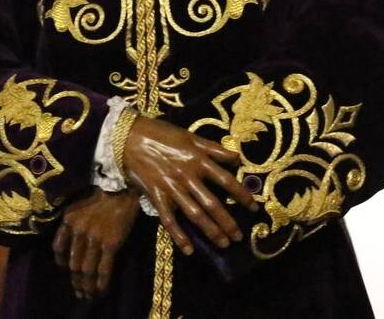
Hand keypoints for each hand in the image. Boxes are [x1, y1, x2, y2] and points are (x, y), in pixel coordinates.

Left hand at [52, 189, 139, 299]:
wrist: (124, 188)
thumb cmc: (103, 195)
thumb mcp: (80, 206)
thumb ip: (73, 223)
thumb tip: (73, 244)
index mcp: (68, 220)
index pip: (58, 248)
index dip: (61, 263)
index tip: (67, 270)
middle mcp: (78, 231)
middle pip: (72, 264)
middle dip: (75, 281)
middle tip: (79, 291)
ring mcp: (94, 238)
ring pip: (86, 270)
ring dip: (87, 286)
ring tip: (89, 295)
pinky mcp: (110, 243)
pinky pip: (103, 269)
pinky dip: (101, 283)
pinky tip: (101, 291)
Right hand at [122, 117, 257, 255]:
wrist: (130, 137)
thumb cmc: (163, 133)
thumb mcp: (192, 136)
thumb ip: (215, 149)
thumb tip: (238, 158)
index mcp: (198, 159)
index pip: (226, 180)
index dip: (242, 195)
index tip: (254, 208)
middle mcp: (188, 176)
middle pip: (213, 203)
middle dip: (228, 222)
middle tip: (238, 237)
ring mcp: (172, 188)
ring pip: (195, 214)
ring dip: (210, 231)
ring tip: (223, 243)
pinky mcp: (157, 196)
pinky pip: (169, 220)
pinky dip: (179, 235)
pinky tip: (189, 249)